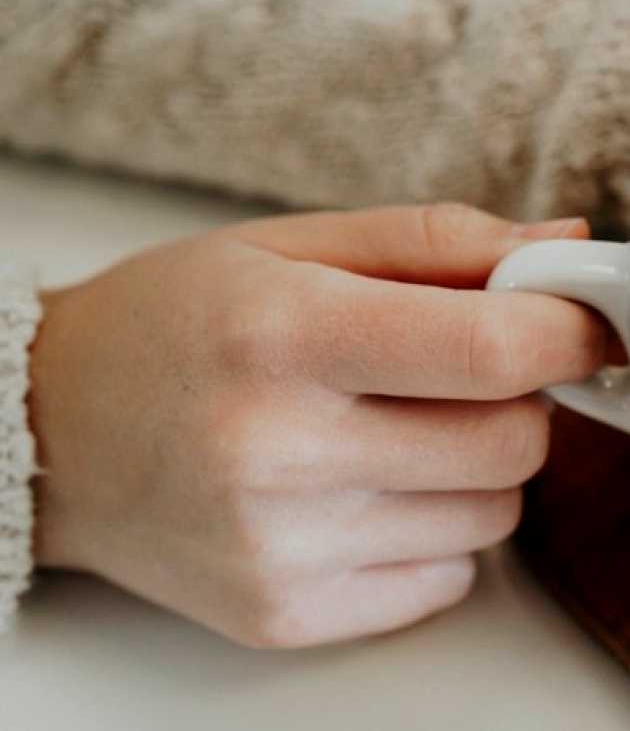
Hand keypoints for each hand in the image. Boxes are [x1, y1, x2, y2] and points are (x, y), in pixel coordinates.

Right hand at [29, 204, 605, 647]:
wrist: (60, 431)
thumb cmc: (168, 323)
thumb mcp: (283, 248)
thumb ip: (430, 242)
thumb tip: (561, 245)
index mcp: (280, 335)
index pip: (489, 348)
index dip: (566, 330)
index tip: (579, 320)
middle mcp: (275, 451)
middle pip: (511, 444)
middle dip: (515, 398)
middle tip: (458, 369)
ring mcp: (279, 547)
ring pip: (489, 517)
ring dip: (470, 464)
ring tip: (387, 427)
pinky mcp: (282, 611)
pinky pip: (440, 579)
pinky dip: (429, 528)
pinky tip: (359, 489)